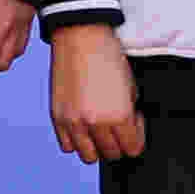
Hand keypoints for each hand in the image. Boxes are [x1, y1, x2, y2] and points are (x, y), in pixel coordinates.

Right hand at [47, 21, 142, 164]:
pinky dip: (76, 140)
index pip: (133, 149)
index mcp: (119, 115)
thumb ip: (130, 114)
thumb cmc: (108, 57)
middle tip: (117, 124)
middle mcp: (95, 123)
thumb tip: (129, 130)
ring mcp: (74, 122)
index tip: (134, 124)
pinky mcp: (57, 118)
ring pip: (88, 156)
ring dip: (96, 146)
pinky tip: (83, 125)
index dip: (136, 138)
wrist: (81, 37)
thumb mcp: (131, 86)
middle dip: (118, 142)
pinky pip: (67, 146)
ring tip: (99, 128)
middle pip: (112, 154)